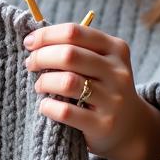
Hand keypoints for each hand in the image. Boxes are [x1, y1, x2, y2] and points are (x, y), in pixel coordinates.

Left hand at [22, 22, 159, 159]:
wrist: (130, 127)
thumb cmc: (103, 87)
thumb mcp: (101, 63)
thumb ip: (76, 48)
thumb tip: (33, 39)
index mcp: (116, 48)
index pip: (74, 32)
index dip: (46, 35)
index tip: (29, 42)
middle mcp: (117, 72)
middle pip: (69, 55)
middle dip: (41, 57)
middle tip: (30, 64)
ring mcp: (113, 99)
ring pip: (67, 82)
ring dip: (44, 82)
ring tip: (39, 86)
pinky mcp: (103, 124)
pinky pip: (66, 111)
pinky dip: (48, 106)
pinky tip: (46, 105)